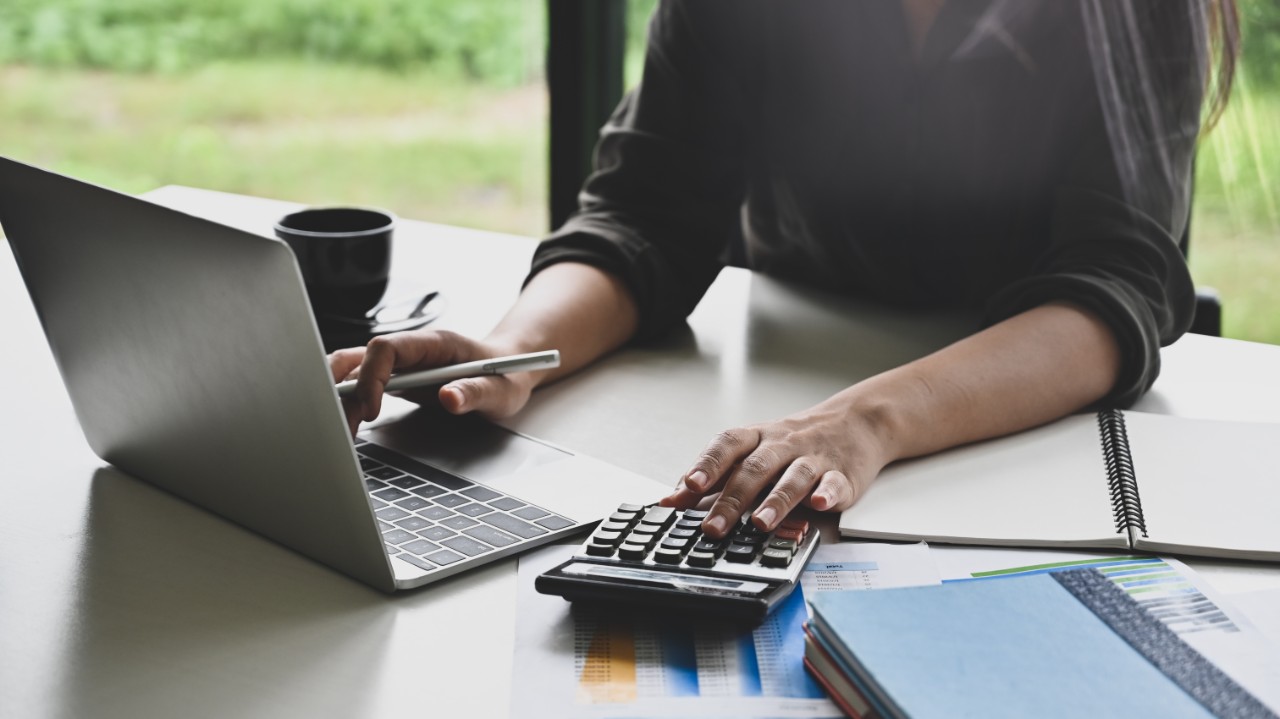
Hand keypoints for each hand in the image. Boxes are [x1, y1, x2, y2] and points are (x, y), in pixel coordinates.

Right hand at [328, 329, 535, 434]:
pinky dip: (347, 405)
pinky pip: (360, 387)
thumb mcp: (500, 390)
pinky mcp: (396, 380)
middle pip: (358, 356)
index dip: (372, 376)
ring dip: (338, 398)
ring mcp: (400, 365)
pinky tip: (345, 427)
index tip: (372, 409)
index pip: (386, 347)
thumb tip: (450, 397)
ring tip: (339, 432)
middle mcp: (411, 350)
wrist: (509, 370)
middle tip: (338, 424)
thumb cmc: (506, 376)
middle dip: (339, 386)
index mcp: (434, 344)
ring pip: (352, 372)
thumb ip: (476, 392)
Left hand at [659, 394, 894, 538]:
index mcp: (757, 437)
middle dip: (733, 499)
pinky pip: (835, 482)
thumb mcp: (752, 451)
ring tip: (760, 524)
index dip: (708, 464)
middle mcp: (783, 445)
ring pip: (793, 477)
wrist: (854, 423)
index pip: (728, 445)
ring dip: (776, 501)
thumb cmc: (793, 442)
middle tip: (714, 527)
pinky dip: (828, 492)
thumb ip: (714, 476)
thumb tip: (671, 500)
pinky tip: (819, 503)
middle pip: (755, 468)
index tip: (689, 486)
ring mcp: (813, 459)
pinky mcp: (842, 474)